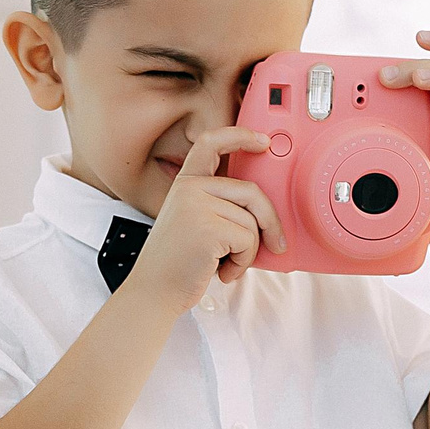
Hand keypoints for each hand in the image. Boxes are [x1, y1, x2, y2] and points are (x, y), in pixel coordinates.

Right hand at [118, 126, 287, 311]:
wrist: (153, 292)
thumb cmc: (177, 264)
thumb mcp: (194, 223)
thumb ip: (220, 208)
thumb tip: (265, 212)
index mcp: (185, 184)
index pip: (210, 143)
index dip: (239, 136)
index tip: (261, 141)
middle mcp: (189, 189)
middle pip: (251, 193)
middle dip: (270, 222)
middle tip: (277, 244)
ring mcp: (196, 206)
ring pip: (252, 221)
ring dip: (248, 251)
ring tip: (226, 264)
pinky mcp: (207, 228)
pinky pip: (248, 240)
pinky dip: (243, 262)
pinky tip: (223, 271)